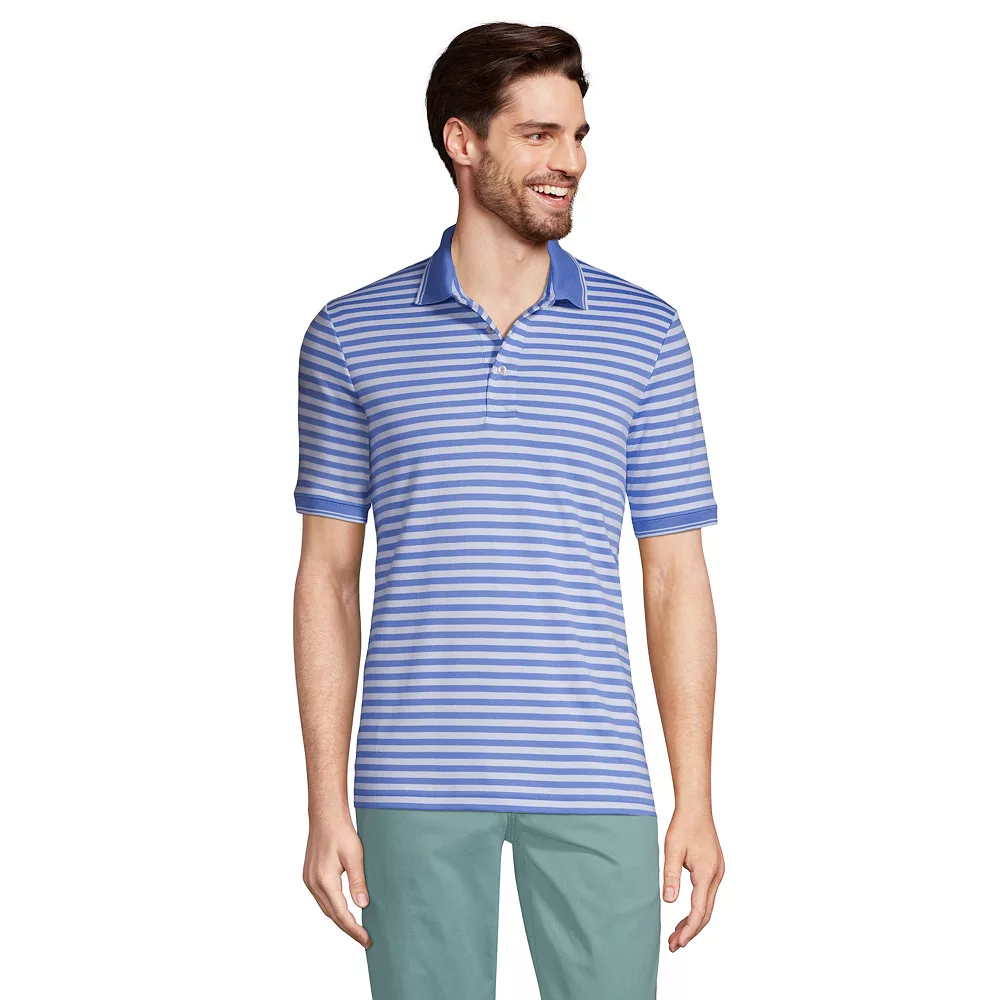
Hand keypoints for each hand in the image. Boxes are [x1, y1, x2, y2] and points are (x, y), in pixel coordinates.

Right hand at [302, 814, 370, 947]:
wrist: (325, 816)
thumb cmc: (341, 832)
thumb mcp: (355, 855)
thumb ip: (358, 881)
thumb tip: (363, 905)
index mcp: (324, 881)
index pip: (341, 914)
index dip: (354, 929)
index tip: (366, 939)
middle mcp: (313, 884)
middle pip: (331, 915)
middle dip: (348, 929)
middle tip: (364, 938)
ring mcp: (309, 881)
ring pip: (325, 908)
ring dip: (339, 919)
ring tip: (356, 928)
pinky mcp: (309, 876)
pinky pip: (322, 899)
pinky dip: (333, 908)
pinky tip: (343, 909)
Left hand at [662, 807, 724, 951]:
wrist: (696, 808)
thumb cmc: (683, 826)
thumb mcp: (672, 849)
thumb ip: (670, 876)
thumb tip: (669, 902)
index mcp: (707, 873)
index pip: (700, 911)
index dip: (689, 930)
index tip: (678, 943)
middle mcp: (716, 875)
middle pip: (706, 913)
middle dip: (691, 931)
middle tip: (674, 946)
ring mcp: (717, 873)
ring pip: (707, 905)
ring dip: (693, 921)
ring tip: (676, 935)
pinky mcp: (714, 869)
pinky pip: (707, 896)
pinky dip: (697, 909)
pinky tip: (685, 915)